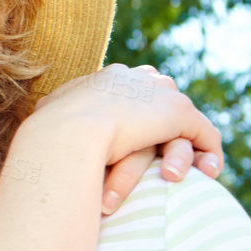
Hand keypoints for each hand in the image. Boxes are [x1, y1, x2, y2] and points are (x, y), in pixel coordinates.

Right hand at [32, 64, 223, 213]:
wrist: (65, 133)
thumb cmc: (46, 135)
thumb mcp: (48, 120)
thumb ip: (56, 117)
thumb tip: (41, 124)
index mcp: (106, 78)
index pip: (132, 89)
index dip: (138, 113)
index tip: (135, 136)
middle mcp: (136, 77)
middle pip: (162, 97)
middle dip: (168, 123)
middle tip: (167, 153)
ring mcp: (158, 93)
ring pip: (183, 119)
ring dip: (186, 146)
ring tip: (185, 172)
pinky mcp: (178, 113)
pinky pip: (203, 133)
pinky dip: (208, 153)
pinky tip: (208, 173)